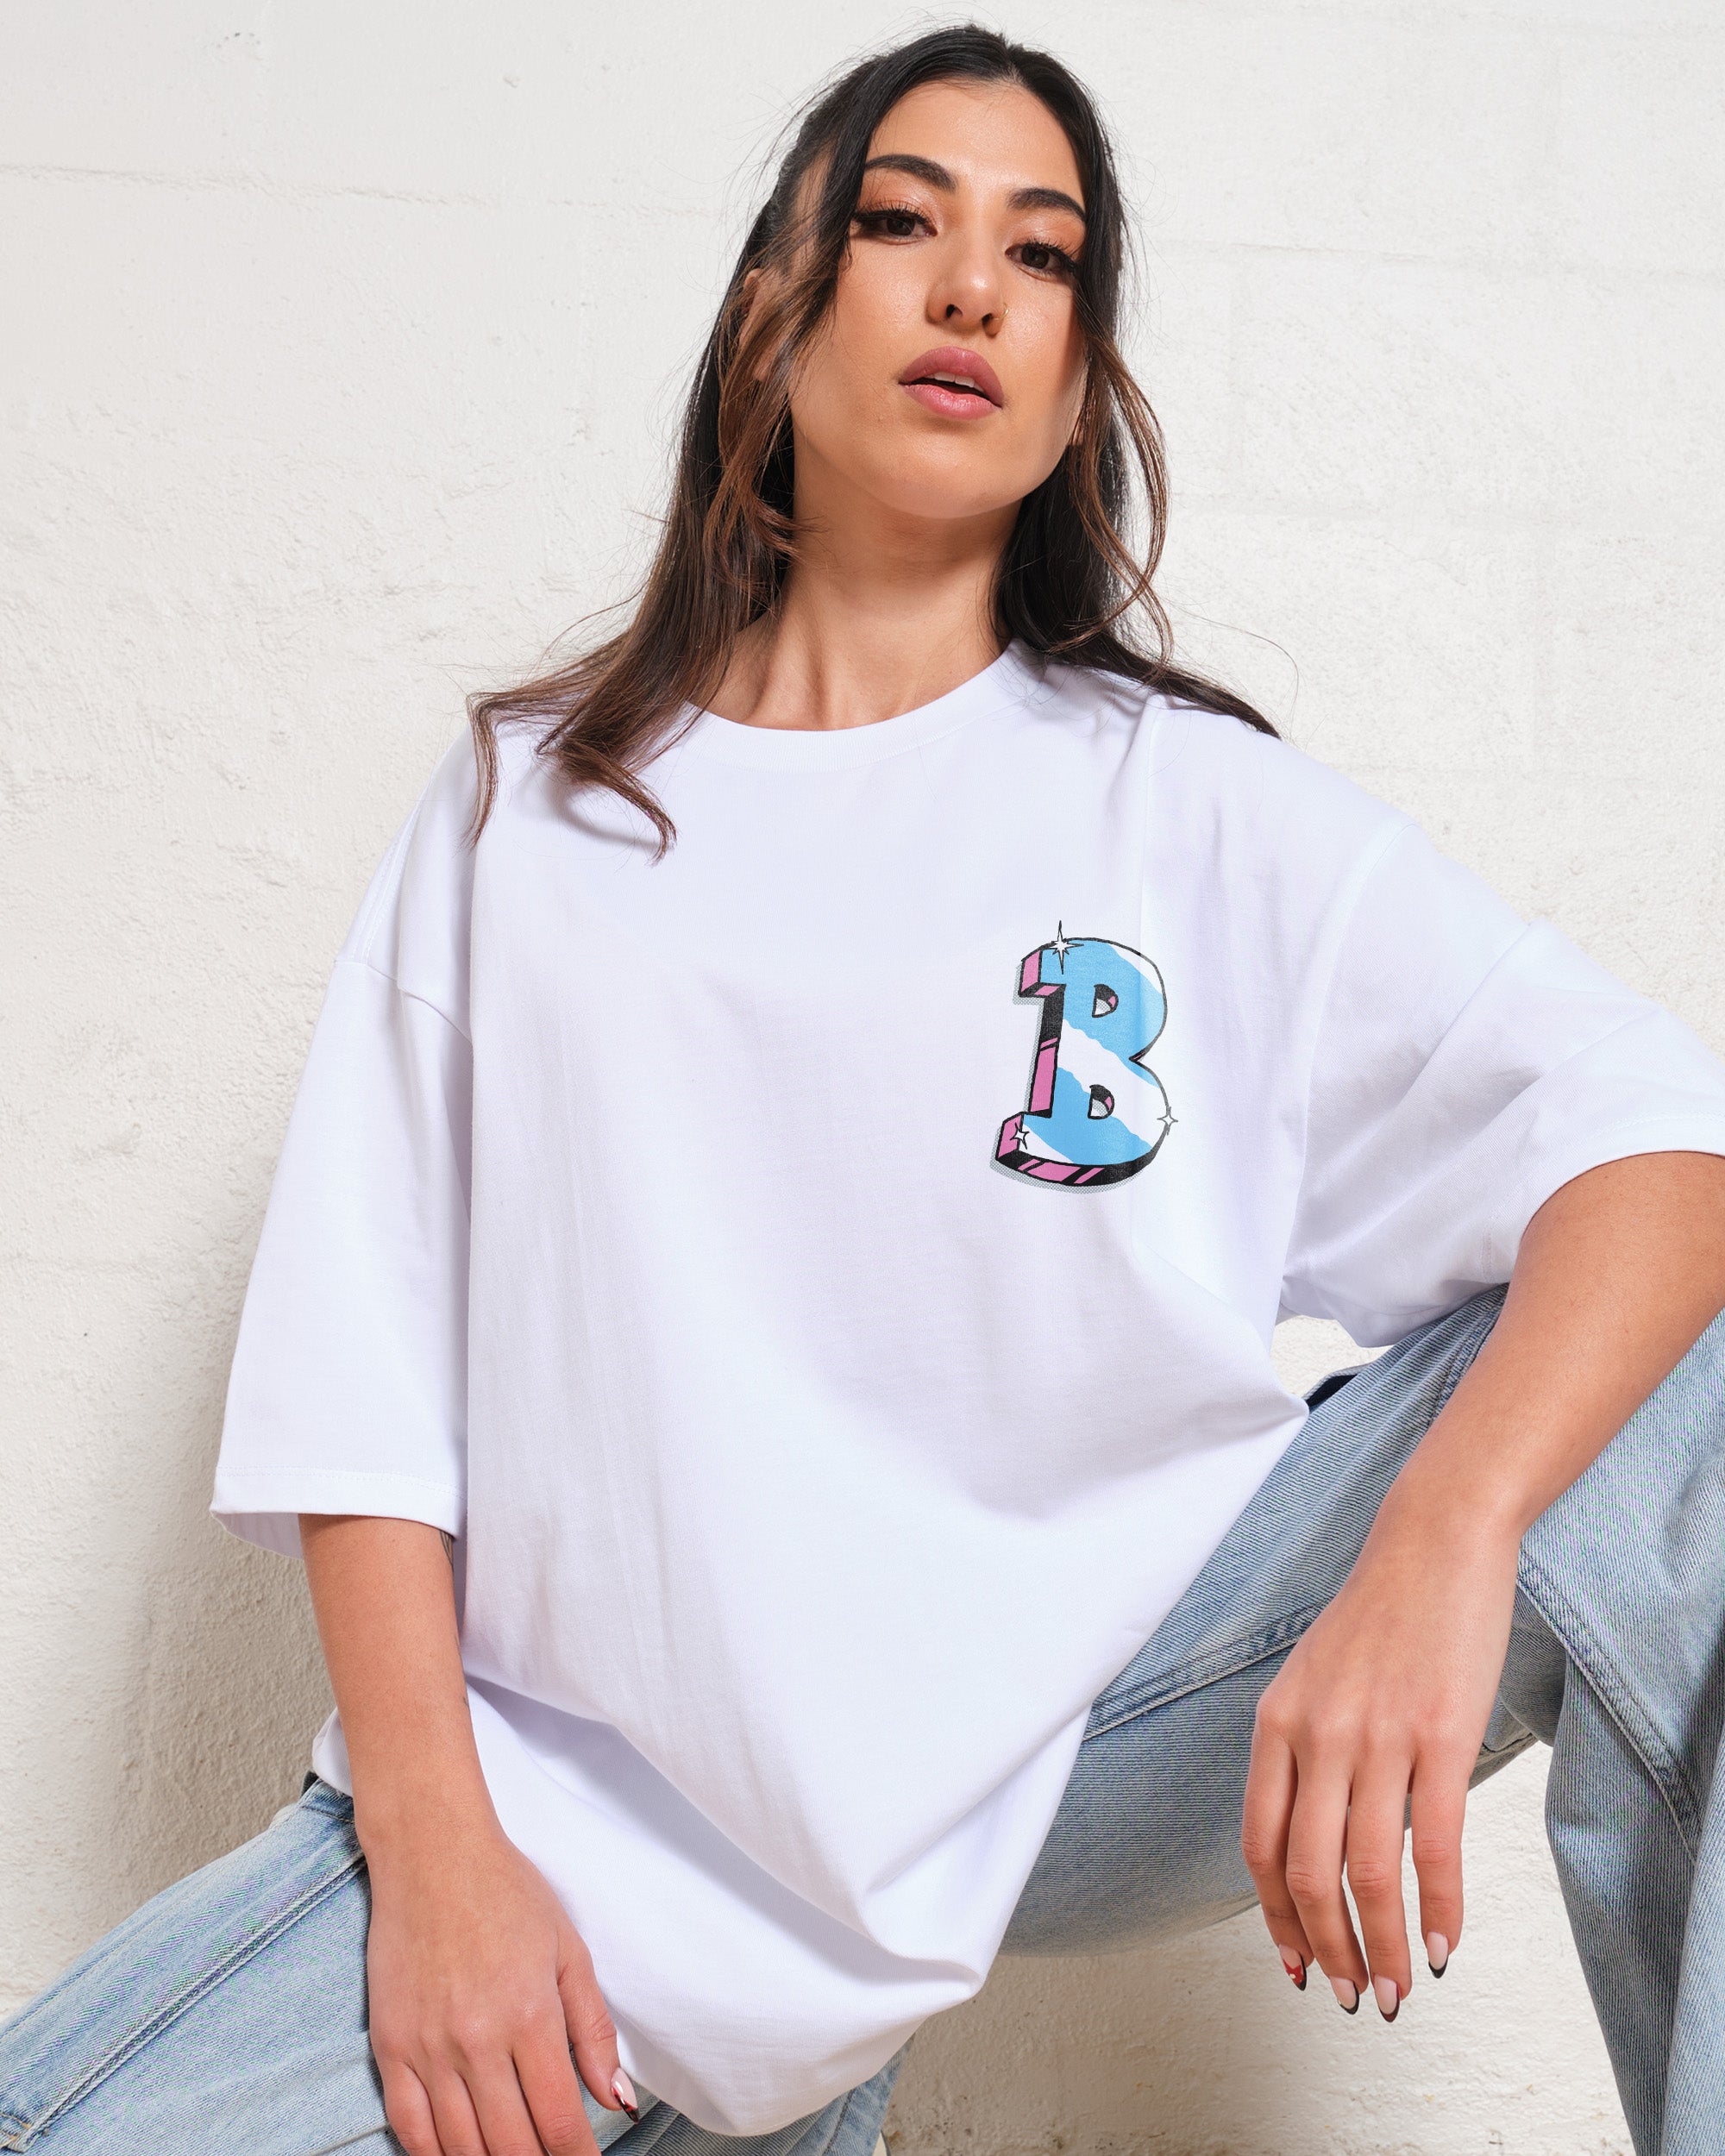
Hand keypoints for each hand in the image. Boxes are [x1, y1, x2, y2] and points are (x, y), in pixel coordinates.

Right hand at [364, 1815, 631, 2155]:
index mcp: (530, 2016)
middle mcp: (478, 2041)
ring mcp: (429, 2048)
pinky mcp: (390, 2045)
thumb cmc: (508, 1893)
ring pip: (461, 2146)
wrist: (432, 1853)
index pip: (557, 2120)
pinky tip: (456, 2154)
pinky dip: (434, 2154)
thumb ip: (594, 2030)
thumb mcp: (569, 1951)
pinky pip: (409, 2127)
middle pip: (511, 2145)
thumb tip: (617, 2100)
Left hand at [1240, 1487, 1520, 2018]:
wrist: (1433, 1542)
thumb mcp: (1312, 1677)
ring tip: (1399, 1990)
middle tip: (1354, 1998)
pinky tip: (1444, 1943)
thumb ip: (1302, 1749)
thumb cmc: (1379, 1615)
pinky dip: (1438, 1907)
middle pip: (1307, 1871)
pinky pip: (1436, 1844)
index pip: (1259, 1845)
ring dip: (1382, 1946)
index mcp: (1275, 1723)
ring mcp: (1377, 1736)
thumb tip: (1311, 1837)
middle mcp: (1316, 1734)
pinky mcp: (1441, 1735)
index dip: (1274, 1917)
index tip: (1294, 1966)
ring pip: (1368, 1871)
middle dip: (1328, 1950)